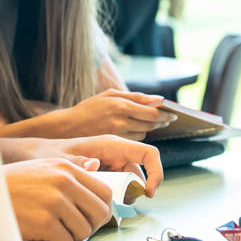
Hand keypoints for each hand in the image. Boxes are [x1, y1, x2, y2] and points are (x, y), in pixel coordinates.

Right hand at [3, 158, 113, 240]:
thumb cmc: (11, 187)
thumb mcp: (42, 170)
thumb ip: (70, 176)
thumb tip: (96, 175)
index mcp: (66, 168)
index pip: (104, 192)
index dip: (102, 210)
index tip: (93, 219)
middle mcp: (64, 182)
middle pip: (100, 213)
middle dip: (91, 227)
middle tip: (74, 231)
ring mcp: (55, 202)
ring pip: (84, 231)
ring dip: (70, 237)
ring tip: (51, 232)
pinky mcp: (45, 222)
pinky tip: (40, 237)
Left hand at [30, 135, 163, 195]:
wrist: (38, 157)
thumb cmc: (50, 154)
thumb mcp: (61, 160)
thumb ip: (78, 162)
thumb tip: (94, 165)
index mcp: (111, 144)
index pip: (147, 153)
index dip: (156, 172)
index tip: (149, 193)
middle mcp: (116, 153)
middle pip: (140, 173)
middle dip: (135, 192)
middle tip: (116, 206)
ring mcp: (113, 164)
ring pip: (131, 183)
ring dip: (124, 196)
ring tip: (104, 206)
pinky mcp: (108, 174)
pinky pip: (120, 187)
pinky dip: (116, 197)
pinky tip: (99, 203)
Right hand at [62, 90, 177, 139]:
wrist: (66, 128)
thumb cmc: (89, 108)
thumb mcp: (110, 95)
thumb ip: (135, 97)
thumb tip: (159, 100)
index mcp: (120, 105)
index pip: (152, 113)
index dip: (166, 114)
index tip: (174, 114)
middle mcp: (120, 122)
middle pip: (150, 124)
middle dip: (160, 122)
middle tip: (166, 119)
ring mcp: (117, 135)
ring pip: (143, 134)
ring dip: (148, 128)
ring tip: (146, 122)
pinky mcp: (114, 145)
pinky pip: (134, 141)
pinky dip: (137, 135)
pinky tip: (133, 130)